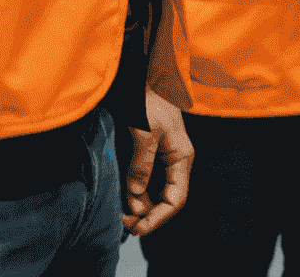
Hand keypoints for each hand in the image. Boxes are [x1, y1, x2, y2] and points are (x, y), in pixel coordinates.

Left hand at [122, 88, 193, 236]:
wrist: (146, 72)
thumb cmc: (150, 97)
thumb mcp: (144, 130)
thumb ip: (142, 163)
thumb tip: (135, 194)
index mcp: (181, 156)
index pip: (176, 198)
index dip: (158, 218)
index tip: (136, 228)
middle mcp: (175, 160)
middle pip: (166, 199)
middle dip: (146, 214)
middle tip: (122, 222)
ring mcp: (163, 156)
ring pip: (154, 192)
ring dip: (138, 205)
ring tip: (118, 212)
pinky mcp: (150, 152)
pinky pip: (145, 181)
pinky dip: (134, 193)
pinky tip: (121, 196)